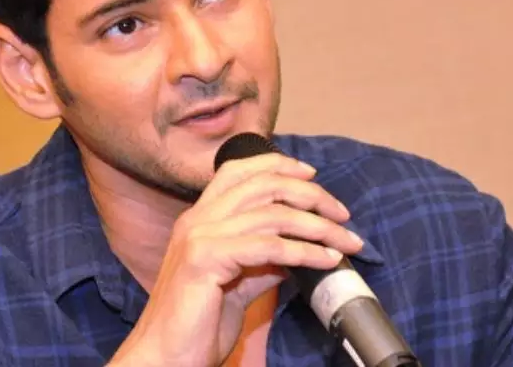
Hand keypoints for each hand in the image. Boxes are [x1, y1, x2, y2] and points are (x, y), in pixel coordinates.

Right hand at [108, 152, 364, 366]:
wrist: (166, 356)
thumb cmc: (197, 325)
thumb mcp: (237, 284)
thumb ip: (262, 261)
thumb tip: (299, 249)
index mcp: (199, 218)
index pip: (238, 170)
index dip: (278, 165)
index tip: (312, 176)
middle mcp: (197, 219)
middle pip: (263, 184)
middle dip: (311, 194)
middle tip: (342, 214)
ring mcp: (199, 236)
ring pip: (272, 214)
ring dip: (318, 226)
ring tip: (346, 242)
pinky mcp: (205, 259)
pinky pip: (269, 247)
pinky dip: (305, 252)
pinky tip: (326, 261)